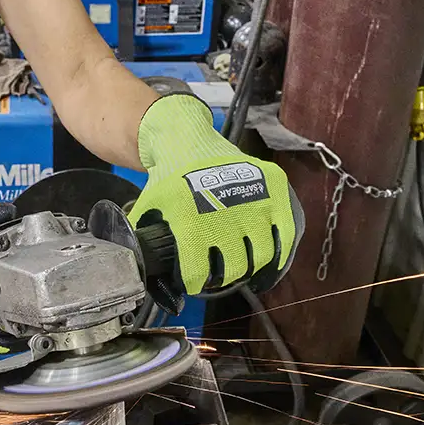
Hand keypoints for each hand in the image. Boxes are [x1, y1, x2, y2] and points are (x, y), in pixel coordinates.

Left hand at [129, 95, 303, 295]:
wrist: (191, 140)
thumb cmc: (170, 179)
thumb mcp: (150, 207)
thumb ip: (143, 237)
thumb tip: (138, 266)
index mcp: (191, 223)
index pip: (198, 273)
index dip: (195, 283)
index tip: (195, 283)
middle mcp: (225, 216)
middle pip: (233, 269)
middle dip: (224, 277)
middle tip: (219, 275)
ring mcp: (254, 204)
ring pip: (261, 257)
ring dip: (250, 268)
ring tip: (241, 268)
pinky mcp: (276, 193)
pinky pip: (285, 237)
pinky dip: (279, 256)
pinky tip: (268, 264)